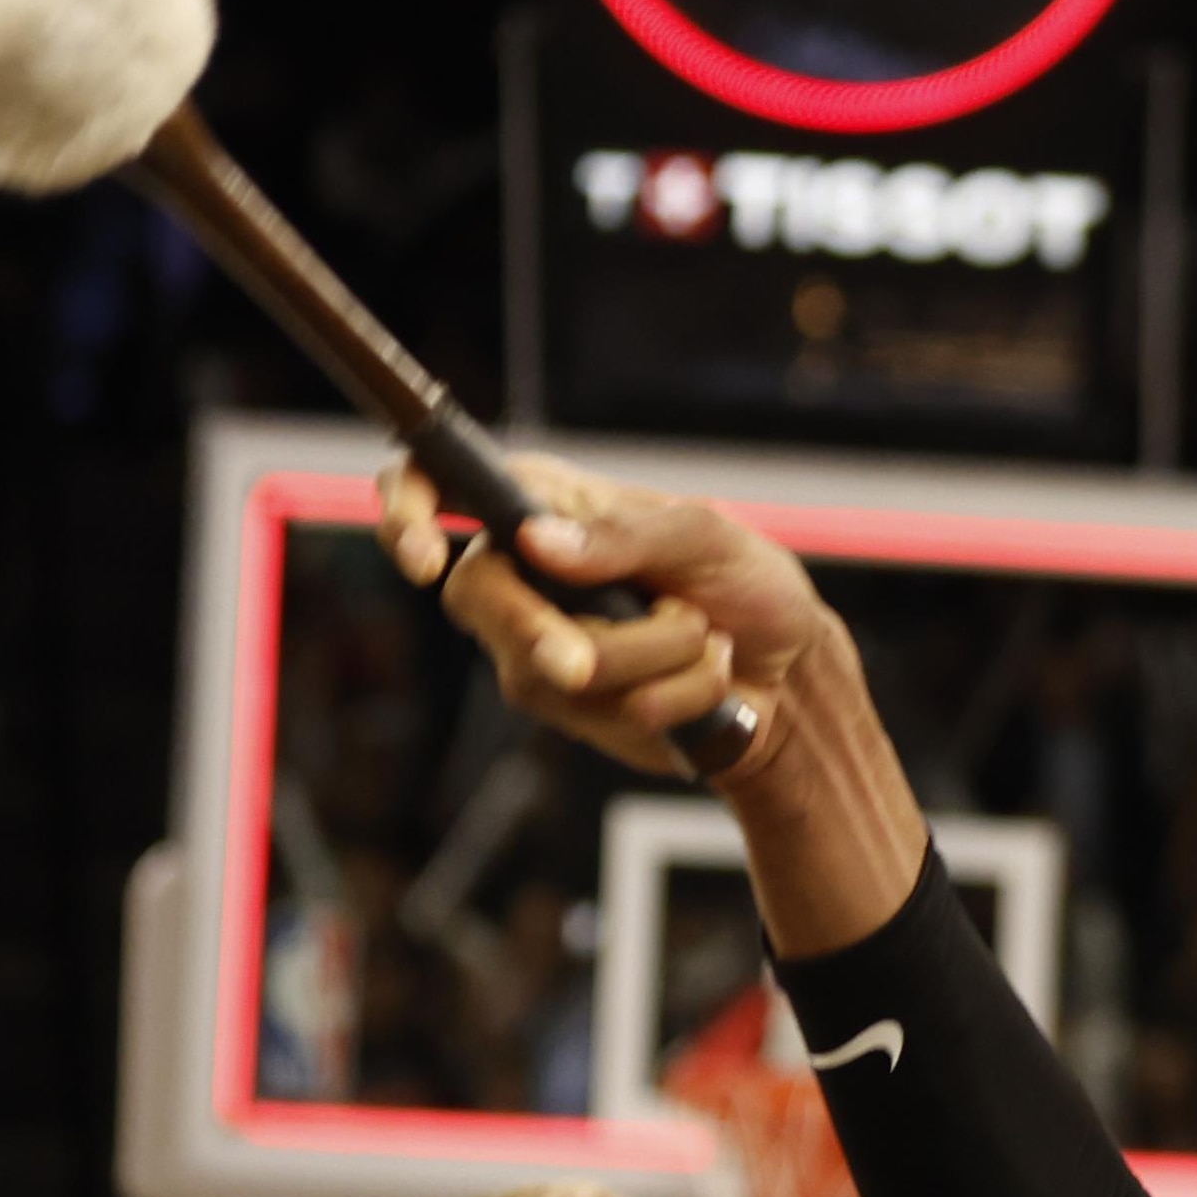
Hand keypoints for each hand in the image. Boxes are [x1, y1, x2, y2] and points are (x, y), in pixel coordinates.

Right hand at [375, 451, 834, 782]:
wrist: (789, 670)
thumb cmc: (745, 582)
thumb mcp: (706, 538)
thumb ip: (628, 536)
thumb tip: (535, 542)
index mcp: (542, 502)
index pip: (435, 484)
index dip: (406, 512)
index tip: (423, 555)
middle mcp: (522, 571)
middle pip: (478, 598)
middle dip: (542, 634)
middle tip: (584, 665)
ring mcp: (536, 646)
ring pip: (558, 666)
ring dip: (659, 656)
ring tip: (703, 634)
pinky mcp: (570, 707)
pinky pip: (606, 711)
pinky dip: (674, 695)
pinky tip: (703, 678)